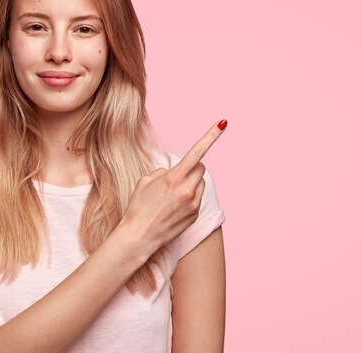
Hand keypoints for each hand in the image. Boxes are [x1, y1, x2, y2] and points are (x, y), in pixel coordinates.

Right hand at [121, 119, 227, 256]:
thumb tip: (175, 172)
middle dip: (192, 168)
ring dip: (191, 183)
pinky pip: (198, 198)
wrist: (139, 237)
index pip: (197, 152)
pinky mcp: (195, 215)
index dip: (211, 136)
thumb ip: (164, 171)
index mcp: (174, 178)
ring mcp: (193, 204)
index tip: (223, 123)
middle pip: (201, 168)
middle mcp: (188, 191)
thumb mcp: (145, 181)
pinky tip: (174, 206)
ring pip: (200, 183)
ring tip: (172, 196)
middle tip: (177, 176)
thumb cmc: (138, 207)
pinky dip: (190, 197)